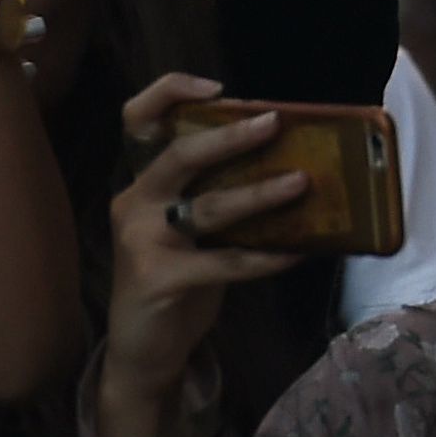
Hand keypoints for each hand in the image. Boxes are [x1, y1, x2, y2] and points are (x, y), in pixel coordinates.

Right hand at [97, 74, 303, 436]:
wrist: (144, 348)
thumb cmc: (178, 276)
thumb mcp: (189, 228)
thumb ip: (215, 192)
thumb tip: (287, 160)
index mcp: (142, 182)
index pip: (138, 119)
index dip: (171, 92)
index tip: (219, 88)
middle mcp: (134, 203)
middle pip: (179, 156)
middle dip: (231, 137)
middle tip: (276, 122)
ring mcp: (141, 241)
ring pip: (208, 207)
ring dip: (261, 194)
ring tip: (301, 182)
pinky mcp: (159, 279)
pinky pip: (224, 261)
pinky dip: (266, 256)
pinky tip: (299, 251)